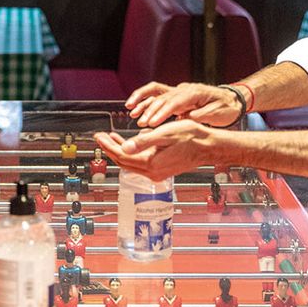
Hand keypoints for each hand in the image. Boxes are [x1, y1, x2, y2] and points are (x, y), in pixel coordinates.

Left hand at [95, 122, 225, 181]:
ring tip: (110, 138)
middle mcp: (153, 172)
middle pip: (124, 162)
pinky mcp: (161, 170)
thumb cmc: (191, 137)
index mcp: (151, 163)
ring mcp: (157, 173)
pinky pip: (140, 163)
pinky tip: (128, 144)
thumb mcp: (165, 134)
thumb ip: (143, 141)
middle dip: (110, 149)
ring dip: (119, 151)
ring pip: (131, 163)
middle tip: (100, 137)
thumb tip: (125, 147)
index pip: (122, 156)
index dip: (108, 146)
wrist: (208, 146)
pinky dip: (131, 153)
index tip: (99, 136)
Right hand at [126, 82, 241, 127]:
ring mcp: (179, 91)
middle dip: (150, 110)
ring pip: (156, 93)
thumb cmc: (227, 108)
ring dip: (143, 102)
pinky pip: (157, 96)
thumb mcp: (218, 113)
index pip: (174, 102)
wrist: (233, 101)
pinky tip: (136, 109)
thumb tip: (186, 117)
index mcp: (194, 92)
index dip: (162, 112)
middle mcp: (184, 89)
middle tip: (141, 123)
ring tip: (132, 112)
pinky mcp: (176, 96)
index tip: (153, 123)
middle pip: (163, 97)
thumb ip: (201, 115)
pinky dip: (146, 101)